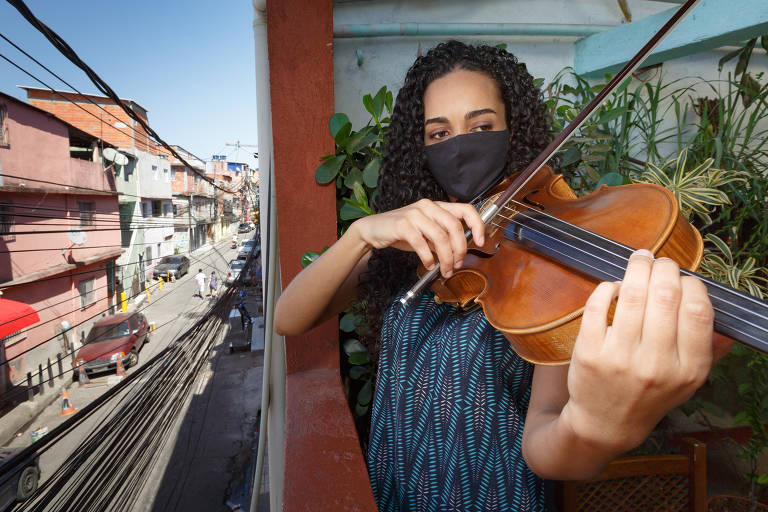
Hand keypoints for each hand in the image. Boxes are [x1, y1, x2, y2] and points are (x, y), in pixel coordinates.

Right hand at [352, 199, 484, 277]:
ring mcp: (415, 214)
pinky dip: (428, 258)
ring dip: (446, 258)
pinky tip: (428, 264)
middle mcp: (428, 206)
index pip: (466, 209)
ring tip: (444, 270)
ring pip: (440, 238)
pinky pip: (422, 244)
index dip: (477, 225)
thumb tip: (460, 253)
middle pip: (455, 227)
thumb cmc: (402, 232)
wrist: (374, 229)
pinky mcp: (403, 225)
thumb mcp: (426, 233)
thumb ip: (443, 238)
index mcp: (437, 206)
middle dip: (460, 250)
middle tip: (457, 265)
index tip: (480, 242)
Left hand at [563, 249, 714, 450]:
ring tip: (639, 260)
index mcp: (688, 370)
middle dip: (664, 268)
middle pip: (665, 296)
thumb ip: (709, 349)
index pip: (698, 311)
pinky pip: (599, 305)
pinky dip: (608, 287)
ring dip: (637, 268)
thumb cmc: (650, 393)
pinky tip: (615, 287)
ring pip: (632, 295)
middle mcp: (656, 364)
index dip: (692, 285)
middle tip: (660, 262)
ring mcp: (620, 358)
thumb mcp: (688, 380)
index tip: (686, 279)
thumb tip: (727, 317)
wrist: (607, 422)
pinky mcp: (589, 352)